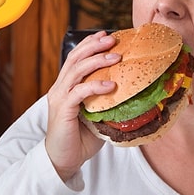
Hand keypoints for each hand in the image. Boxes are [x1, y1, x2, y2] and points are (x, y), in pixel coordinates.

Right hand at [45, 31, 120, 180]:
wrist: (63, 160)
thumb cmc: (81, 139)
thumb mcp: (98, 115)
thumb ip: (108, 102)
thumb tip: (134, 92)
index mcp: (67, 87)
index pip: (75, 58)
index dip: (89, 44)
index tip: (106, 34)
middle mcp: (60, 88)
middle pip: (75, 59)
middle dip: (94, 46)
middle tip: (113, 39)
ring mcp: (60, 98)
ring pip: (76, 71)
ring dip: (97, 61)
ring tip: (116, 56)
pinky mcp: (63, 110)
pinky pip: (79, 93)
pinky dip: (95, 86)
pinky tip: (110, 85)